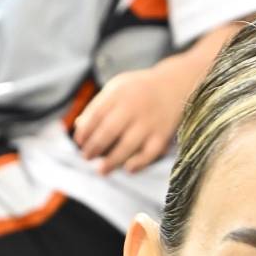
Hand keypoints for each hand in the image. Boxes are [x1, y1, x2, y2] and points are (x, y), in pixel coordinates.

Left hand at [72, 63, 190, 173]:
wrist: (176, 85)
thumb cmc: (139, 90)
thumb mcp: (117, 89)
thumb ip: (99, 106)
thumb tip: (78, 126)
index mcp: (119, 93)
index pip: (96, 114)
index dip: (85, 131)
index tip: (79, 142)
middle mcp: (133, 106)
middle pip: (108, 131)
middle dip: (94, 147)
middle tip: (86, 157)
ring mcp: (149, 122)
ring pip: (127, 146)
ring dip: (111, 161)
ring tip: (101, 170)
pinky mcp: (162, 135)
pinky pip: (149, 154)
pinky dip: (138, 163)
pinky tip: (128, 169)